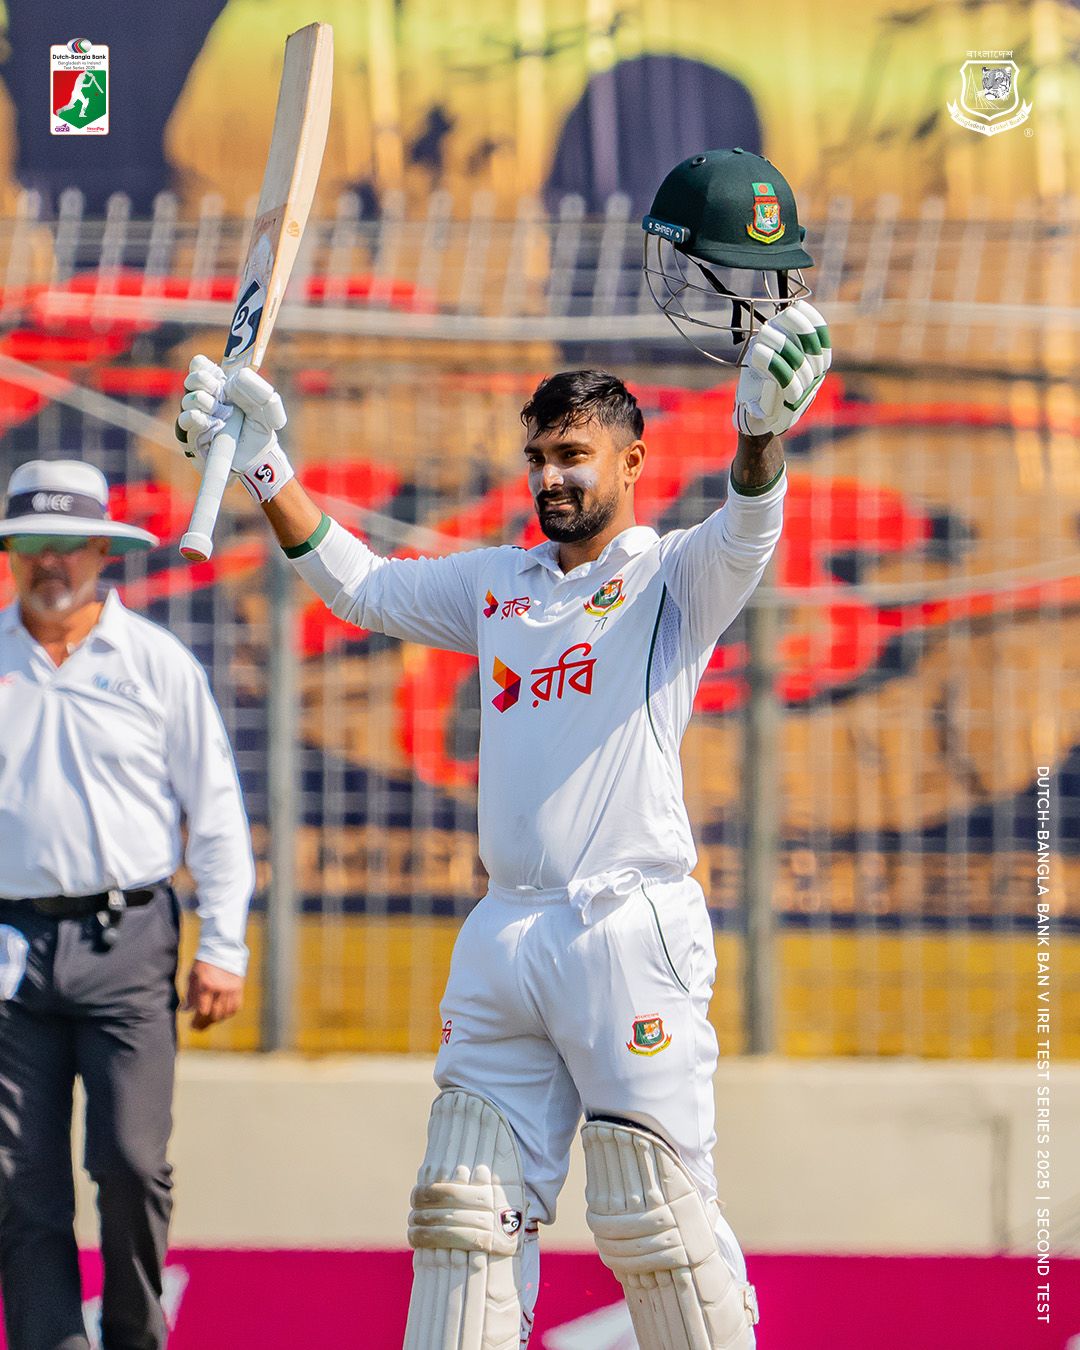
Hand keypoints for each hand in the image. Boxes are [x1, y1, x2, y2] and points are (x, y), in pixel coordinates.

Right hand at [176, 355, 293, 502]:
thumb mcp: (269, 410)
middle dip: (203, 381)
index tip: (216, 373)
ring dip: (204, 402)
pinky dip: (197, 418)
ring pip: (187, 400)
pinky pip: (185, 421)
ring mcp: (196, 418)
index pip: (200, 366)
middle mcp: (204, 401)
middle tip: (218, 390)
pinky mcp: (190, 437)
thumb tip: (238, 377)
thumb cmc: (260, 432)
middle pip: (190, 380)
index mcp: (220, 388)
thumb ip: (260, 391)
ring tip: (221, 413)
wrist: (256, 461)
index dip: (203, 366)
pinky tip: (212, 423)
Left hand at [182, 960, 243, 1030]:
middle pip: (214, 1015)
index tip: (191, 1025)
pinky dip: (228, 1014)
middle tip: (198, 1028)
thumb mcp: (192, 976)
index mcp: (206, 985)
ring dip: (216, 1020)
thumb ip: (189, 995)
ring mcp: (231, 989)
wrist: (222, 949)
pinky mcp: (239, 988)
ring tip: (208, 1022)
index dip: (197, 1021)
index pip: (203, 1011)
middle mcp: (220, 989)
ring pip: (225, 1013)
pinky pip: (235, 1007)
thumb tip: (185, 1011)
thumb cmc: (204, 963)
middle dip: (204, 1024)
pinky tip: (221, 1015)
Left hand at [733, 301, 830, 437]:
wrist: (754, 422)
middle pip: (812, 350)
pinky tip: (758, 351)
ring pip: (798, 365)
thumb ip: (785, 340)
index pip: (822, 340)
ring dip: (779, 345)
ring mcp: (802, 395)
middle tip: (772, 320)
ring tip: (762, 333)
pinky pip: (784, 382)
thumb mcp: (773, 360)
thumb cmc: (761, 385)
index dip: (812, 321)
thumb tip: (788, 312)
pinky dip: (772, 364)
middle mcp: (814, 380)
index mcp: (816, 366)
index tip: (797, 306)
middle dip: (794, 330)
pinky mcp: (786, 408)